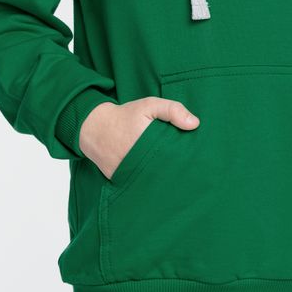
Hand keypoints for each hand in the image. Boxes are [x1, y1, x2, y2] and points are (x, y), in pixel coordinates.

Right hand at [78, 96, 199, 178]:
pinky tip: (159, 182)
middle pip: (165, 174)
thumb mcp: (149, 105)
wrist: (95, 127)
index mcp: (148, 145)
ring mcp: (127, 174)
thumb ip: (172, 110)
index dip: (186, 161)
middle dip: (177, 173)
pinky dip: (148, 184)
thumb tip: (195, 124)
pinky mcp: (119, 181)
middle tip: (192, 175)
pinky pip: (138, 185)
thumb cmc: (126, 116)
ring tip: (179, 182)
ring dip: (164, 181)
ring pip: (152, 182)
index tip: (197, 161)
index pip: (174, 159)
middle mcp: (137, 163)